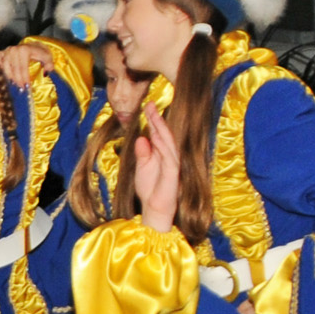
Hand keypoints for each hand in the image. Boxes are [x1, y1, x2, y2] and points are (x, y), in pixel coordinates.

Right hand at [0, 41, 49, 89]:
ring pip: (5, 68)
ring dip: (10, 78)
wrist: (32, 45)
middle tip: (21, 89)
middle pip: (14, 69)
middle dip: (18, 80)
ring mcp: (6, 51)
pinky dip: (1, 71)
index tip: (27, 87)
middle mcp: (13, 50)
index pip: (22, 67)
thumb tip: (46, 72)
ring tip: (14, 85)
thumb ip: (49, 64)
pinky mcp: (0, 53)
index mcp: (24, 50)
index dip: (24, 78)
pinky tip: (6, 78)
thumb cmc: (39, 52)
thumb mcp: (47, 56)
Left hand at [135, 102, 180, 232]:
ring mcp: (173, 164)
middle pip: (164, 134)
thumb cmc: (149, 189)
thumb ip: (142, 153)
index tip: (147, 106)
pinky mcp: (173, 174)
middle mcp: (169, 156)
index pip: (157, 134)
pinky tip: (156, 137)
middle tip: (150, 104)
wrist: (154, 208)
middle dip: (157, 119)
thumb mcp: (142, 167)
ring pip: (168, 142)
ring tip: (153, 115)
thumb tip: (141, 138)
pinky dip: (163, 147)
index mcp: (161, 154)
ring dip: (160, 128)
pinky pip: (169, 157)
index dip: (153, 120)